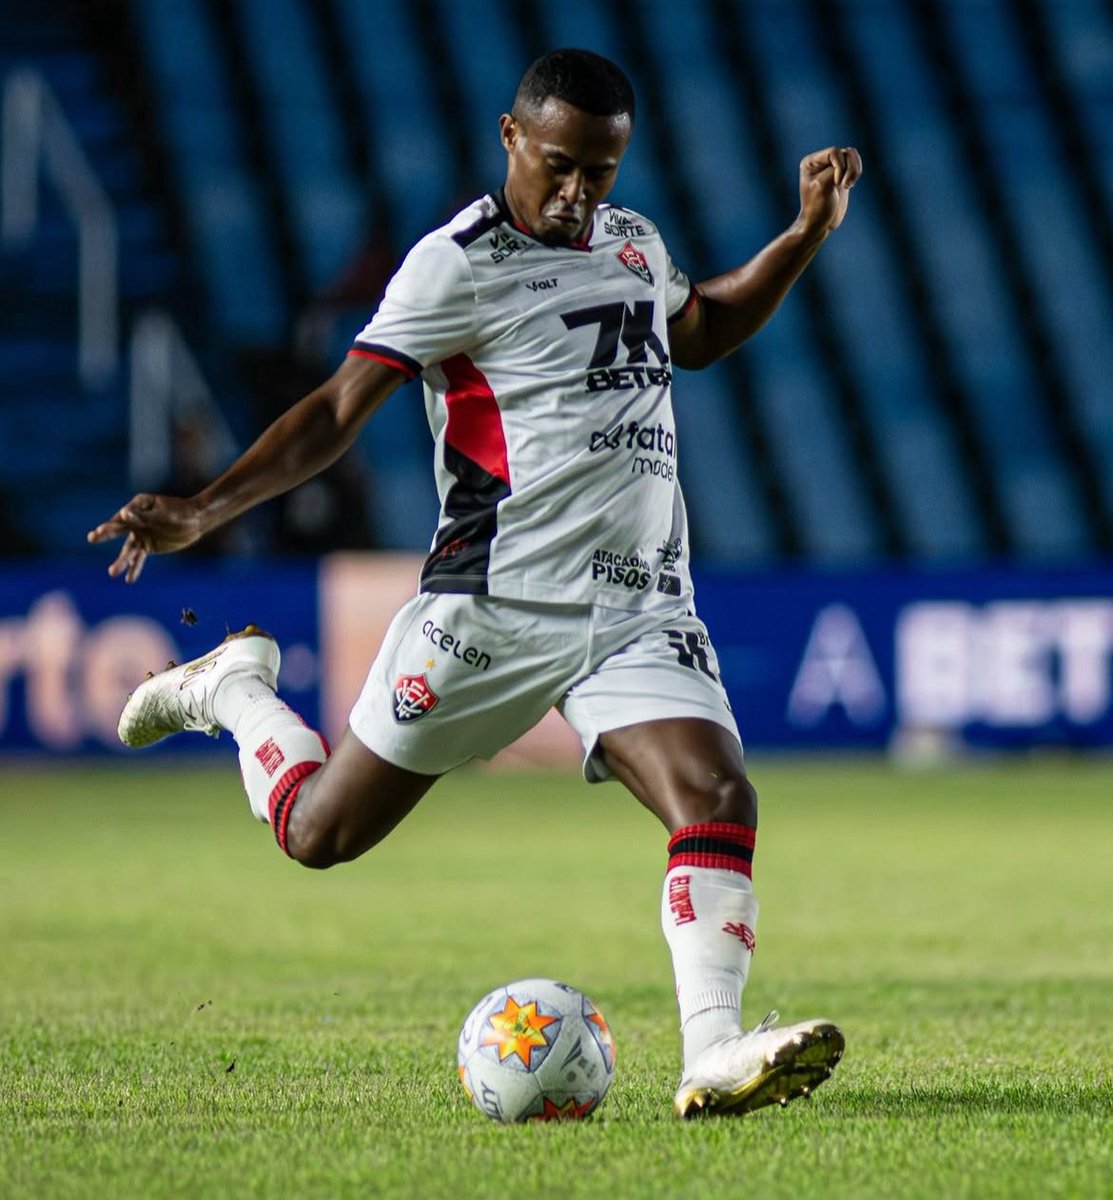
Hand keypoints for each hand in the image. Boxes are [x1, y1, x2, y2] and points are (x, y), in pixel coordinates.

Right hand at [86, 493, 205, 582]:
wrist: (196, 522)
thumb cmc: (182, 513)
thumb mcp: (165, 515)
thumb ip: (146, 517)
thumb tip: (124, 515)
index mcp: (138, 505)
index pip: (126, 514)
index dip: (122, 520)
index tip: (122, 520)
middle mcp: (135, 520)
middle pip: (118, 529)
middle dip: (106, 533)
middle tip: (92, 537)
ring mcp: (139, 534)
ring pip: (128, 549)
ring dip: (121, 561)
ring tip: (112, 573)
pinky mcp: (147, 546)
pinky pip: (138, 558)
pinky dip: (134, 568)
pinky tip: (128, 579)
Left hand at [797, 146, 862, 235]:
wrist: (819, 224)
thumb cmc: (817, 207)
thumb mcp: (823, 186)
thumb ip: (835, 169)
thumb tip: (847, 157)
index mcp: (811, 162)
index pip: (834, 152)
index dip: (840, 167)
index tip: (837, 185)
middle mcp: (820, 162)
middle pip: (845, 153)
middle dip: (849, 169)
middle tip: (844, 186)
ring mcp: (832, 168)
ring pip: (852, 155)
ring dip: (855, 170)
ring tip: (848, 185)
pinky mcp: (842, 174)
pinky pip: (855, 163)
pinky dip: (856, 172)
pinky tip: (850, 185)